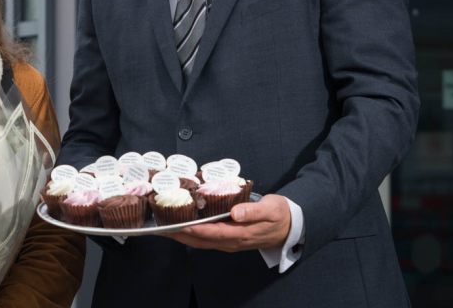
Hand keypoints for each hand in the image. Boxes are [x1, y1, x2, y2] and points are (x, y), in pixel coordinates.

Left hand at [165, 194, 290, 251]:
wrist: (291, 226)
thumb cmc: (279, 214)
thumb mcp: (271, 209)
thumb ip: (253, 211)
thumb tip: (235, 212)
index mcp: (241, 234)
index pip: (213, 233)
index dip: (195, 230)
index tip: (178, 225)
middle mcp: (233, 241)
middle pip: (202, 241)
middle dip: (181, 236)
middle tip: (162, 230)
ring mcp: (231, 243)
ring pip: (202, 243)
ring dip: (184, 238)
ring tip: (166, 230)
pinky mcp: (230, 239)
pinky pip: (207, 240)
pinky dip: (193, 236)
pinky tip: (183, 229)